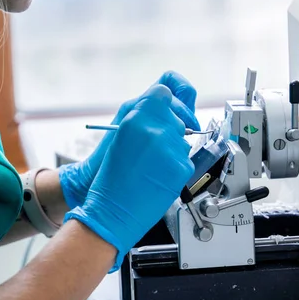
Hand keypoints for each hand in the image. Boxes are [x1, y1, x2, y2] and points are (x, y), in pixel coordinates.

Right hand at [64, 85, 193, 270]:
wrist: (112, 208)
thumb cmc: (112, 174)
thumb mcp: (122, 134)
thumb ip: (145, 115)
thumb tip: (166, 104)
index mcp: (137, 116)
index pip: (165, 91)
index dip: (169, 100)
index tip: (172, 107)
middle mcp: (155, 128)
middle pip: (179, 115)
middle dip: (174, 126)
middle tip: (160, 143)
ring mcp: (171, 147)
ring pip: (184, 138)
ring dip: (174, 147)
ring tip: (154, 164)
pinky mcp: (181, 166)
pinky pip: (186, 158)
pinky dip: (176, 165)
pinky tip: (159, 174)